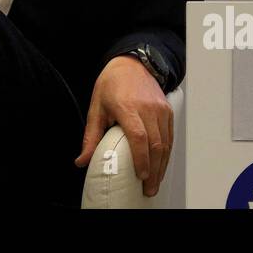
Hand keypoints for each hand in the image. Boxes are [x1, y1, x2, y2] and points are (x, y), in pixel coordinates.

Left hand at [74, 55, 172, 196]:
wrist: (131, 64)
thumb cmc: (112, 84)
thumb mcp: (96, 108)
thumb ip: (91, 137)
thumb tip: (82, 160)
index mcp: (127, 106)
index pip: (139, 136)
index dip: (141, 158)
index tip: (140, 175)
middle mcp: (147, 108)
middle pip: (155, 144)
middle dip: (153, 170)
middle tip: (148, 187)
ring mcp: (160, 109)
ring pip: (166, 143)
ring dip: (161, 166)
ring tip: (154, 181)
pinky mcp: (167, 111)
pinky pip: (170, 136)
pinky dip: (167, 154)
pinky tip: (161, 165)